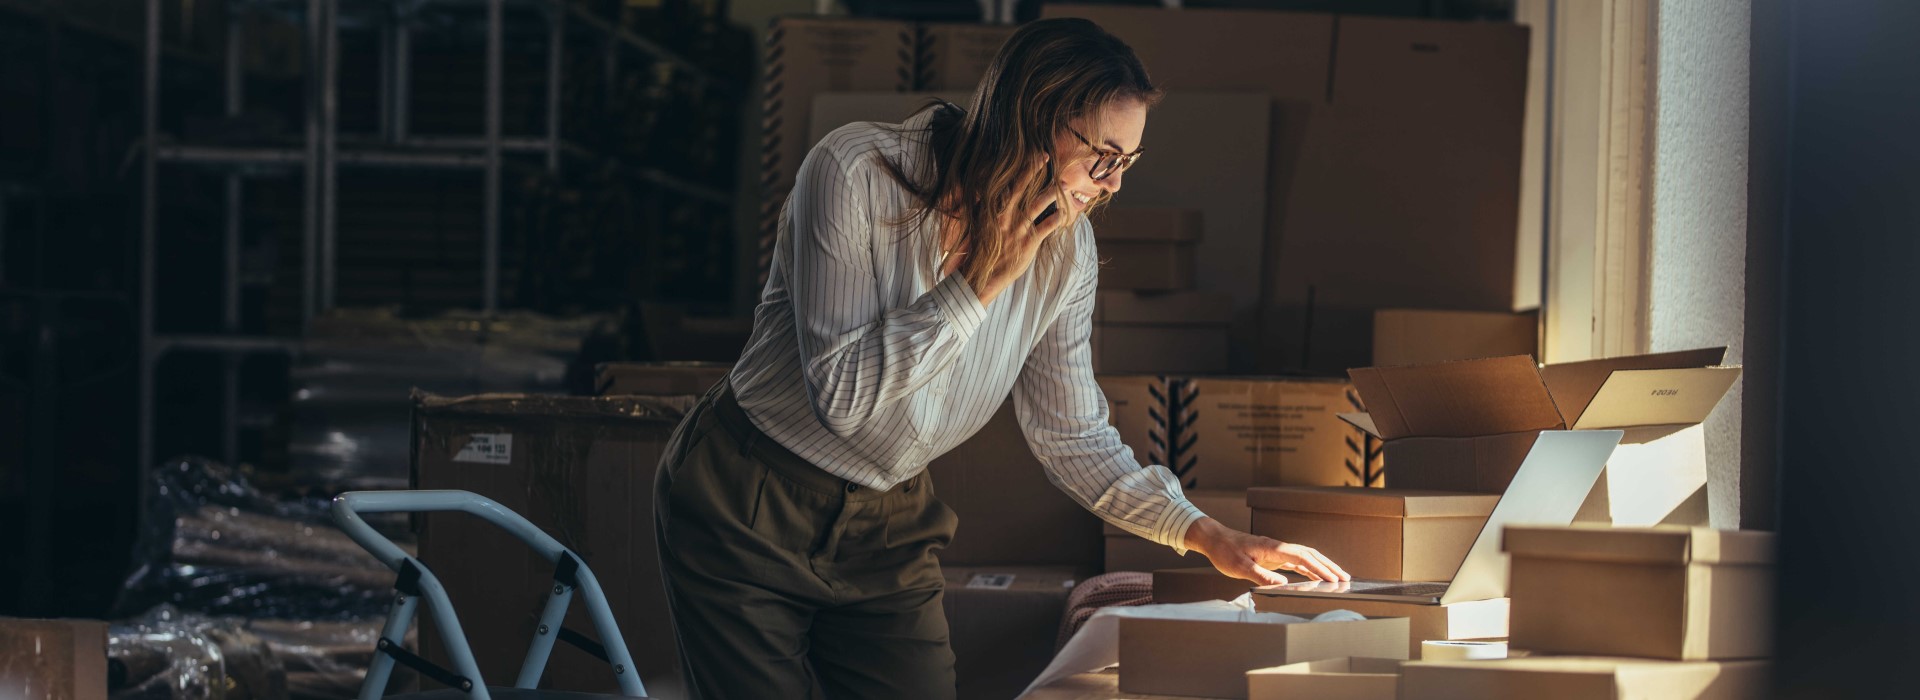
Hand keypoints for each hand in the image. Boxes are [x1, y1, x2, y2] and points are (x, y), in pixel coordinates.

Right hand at [960, 156, 1071, 305]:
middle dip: (1034, 170)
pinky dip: (1057, 219)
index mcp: (993, 210)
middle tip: (1046, 156)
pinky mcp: (1029, 242)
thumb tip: (981, 192)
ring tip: (1063, 185)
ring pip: (1038, 205)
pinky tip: (1065, 213)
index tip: (1034, 156)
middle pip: (1022, 188)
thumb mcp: (978, 225)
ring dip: (1052, 193)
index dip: (1023, 169)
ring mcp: (1018, 228)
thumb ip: (982, 207)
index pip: (1009, 184)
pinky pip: (1047, 226)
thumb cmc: (979, 249)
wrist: (981, 274)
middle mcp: (1006, 215)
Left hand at [1183, 517, 1350, 585]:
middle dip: (1329, 566)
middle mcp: (1279, 548)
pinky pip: (1297, 562)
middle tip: (1345, 578)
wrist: (1215, 539)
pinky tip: (1317, 576)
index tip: (1332, 578)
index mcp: (1273, 548)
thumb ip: (1261, 575)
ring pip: (1306, 557)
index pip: (1302, 557)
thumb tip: (1283, 584)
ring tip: (1338, 577)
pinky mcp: (1274, 556)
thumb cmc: (1225, 552)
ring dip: (1322, 566)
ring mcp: (1278, 551)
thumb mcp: (1240, 567)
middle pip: (1310, 555)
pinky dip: (1309, 568)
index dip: (1319, 568)